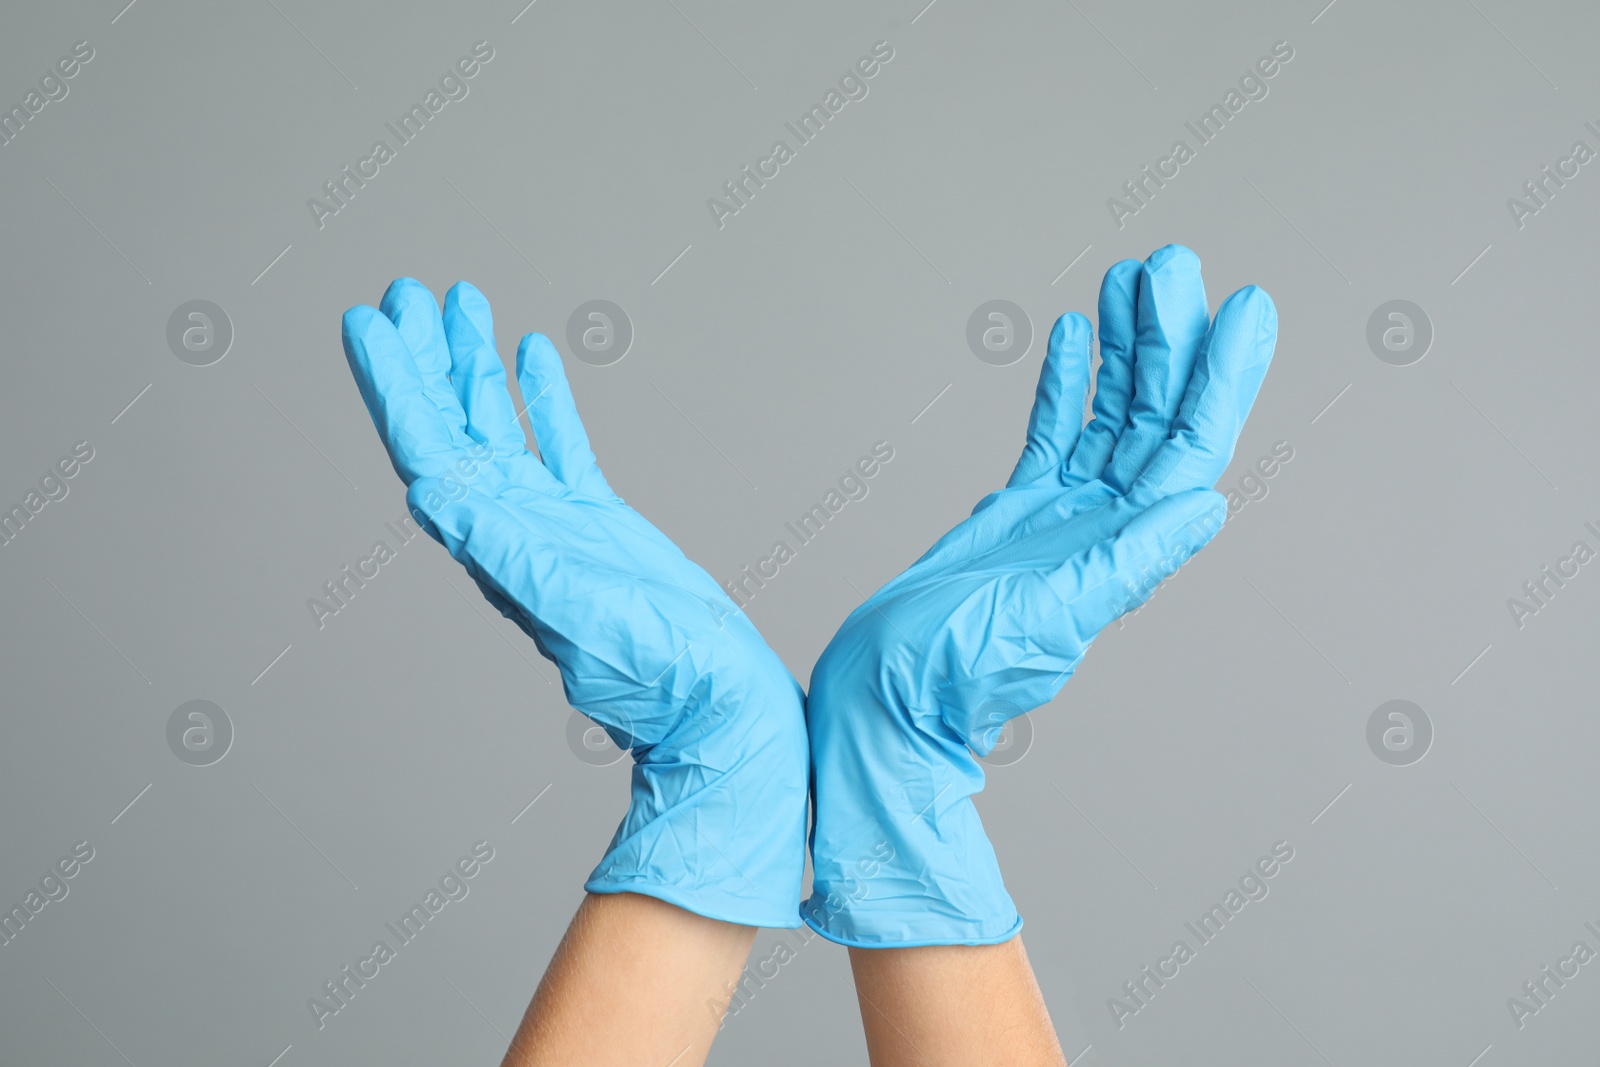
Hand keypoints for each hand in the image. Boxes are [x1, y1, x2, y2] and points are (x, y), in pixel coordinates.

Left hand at [341, 279, 807, 927]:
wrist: (716, 703)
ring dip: (475, 367)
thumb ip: (507, 549)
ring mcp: (556, 524)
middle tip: (403, 293)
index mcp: (498, 543)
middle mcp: (513, 528)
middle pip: (453, 427)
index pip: (429, 449)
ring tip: (460, 303)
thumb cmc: (655, 671)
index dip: (396, 385)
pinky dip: (541, 399)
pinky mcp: (600, 525)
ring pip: (501, 427)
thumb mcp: (574, 605)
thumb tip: (432, 492)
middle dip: (426, 360)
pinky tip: (534, 355)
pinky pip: (559, 445)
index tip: (369, 322)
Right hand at [803, 245, 1276, 944]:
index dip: (1221, 379)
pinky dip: (1065, 385)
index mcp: (1121, 550)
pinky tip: (1074, 337)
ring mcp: (1061, 516)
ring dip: (1125, 350)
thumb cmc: (953, 675)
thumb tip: (1207, 508)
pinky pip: (1052, 434)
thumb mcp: (1047, 619)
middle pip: (1154, 416)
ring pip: (1108, 415)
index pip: (1188, 450)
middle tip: (1175, 263)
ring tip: (1134, 279)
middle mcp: (1103, 527)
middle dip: (1169, 339)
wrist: (883, 698)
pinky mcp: (1015, 513)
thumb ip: (1126, 564)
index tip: (1245, 308)